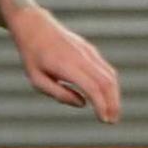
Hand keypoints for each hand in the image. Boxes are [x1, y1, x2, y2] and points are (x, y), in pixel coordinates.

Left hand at [9, 8, 121, 122]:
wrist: (35, 25)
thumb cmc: (33, 56)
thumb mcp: (37, 80)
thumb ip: (60, 94)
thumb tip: (83, 104)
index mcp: (67, 65)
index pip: (93, 87)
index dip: (101, 105)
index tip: (103, 120)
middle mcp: (82, 57)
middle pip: (107, 82)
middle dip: (113, 103)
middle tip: (112, 121)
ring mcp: (88, 52)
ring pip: (110, 75)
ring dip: (114, 95)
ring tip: (112, 112)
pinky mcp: (90, 50)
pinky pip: (105, 69)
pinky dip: (109, 85)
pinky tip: (106, 97)